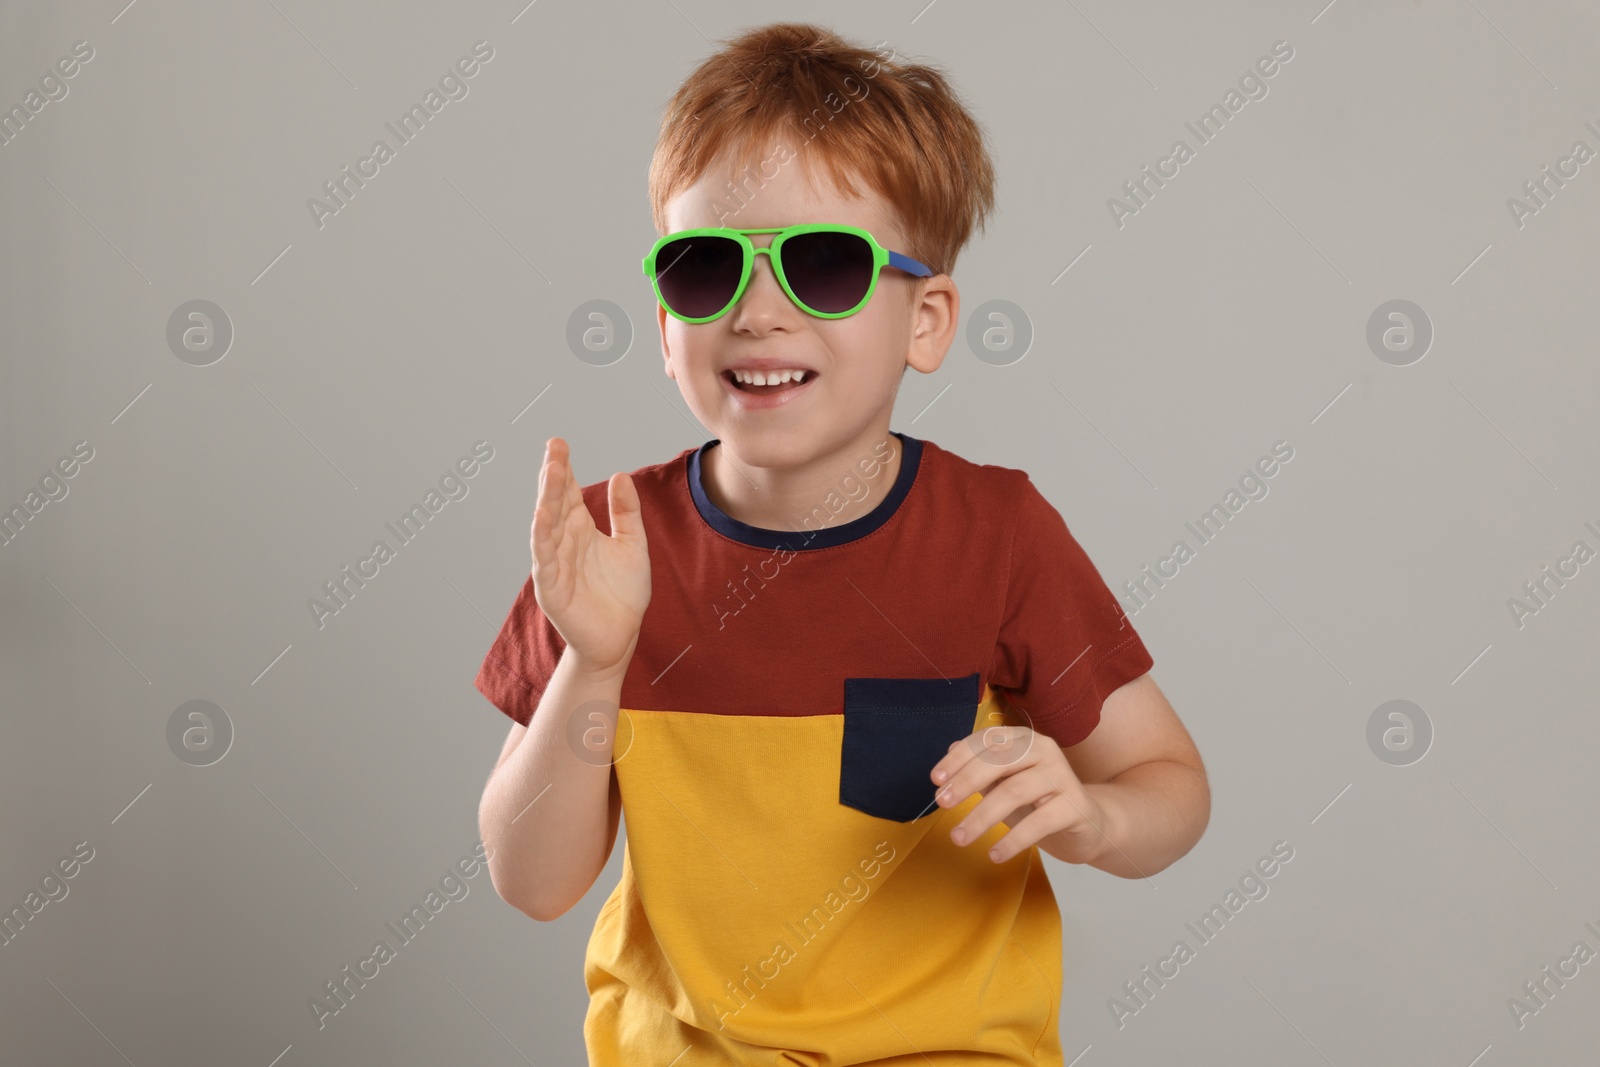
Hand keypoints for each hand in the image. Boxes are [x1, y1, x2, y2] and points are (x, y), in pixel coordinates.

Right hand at [531, 437, 650, 675]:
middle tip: (554, 449)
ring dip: (547, 499)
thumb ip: (627, 512)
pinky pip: (544, 558)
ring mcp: (553, 563)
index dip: (563, 468)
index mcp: (580, 528)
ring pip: (546, 525)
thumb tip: (620, 475)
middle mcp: (563, 541)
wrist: (620, 637)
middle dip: (553, 476)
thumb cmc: (623, 594)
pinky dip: (541, 537)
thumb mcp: (633, 545)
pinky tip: (542, 515)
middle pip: (555, 502)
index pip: (568, 492)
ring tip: (552, 472)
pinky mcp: (551, 587)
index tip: (559, 443)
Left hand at [929, 725, 1109, 864]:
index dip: (958, 758)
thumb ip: (980, 771)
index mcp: (1024, 739)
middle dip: (965, 782)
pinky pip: (1039, 822)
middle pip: (999, 762)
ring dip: (981, 817)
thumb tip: (948, 759)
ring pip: (1014, 791)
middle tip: (942, 804)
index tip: (935, 780)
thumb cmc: (1039, 801)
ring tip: (959, 838)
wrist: (1088, 823)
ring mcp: (1062, 776)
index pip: (986, 740)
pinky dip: (1012, 840)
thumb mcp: (1005, 783)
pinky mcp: (1076, 805)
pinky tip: (994, 854)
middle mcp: (1045, 750)